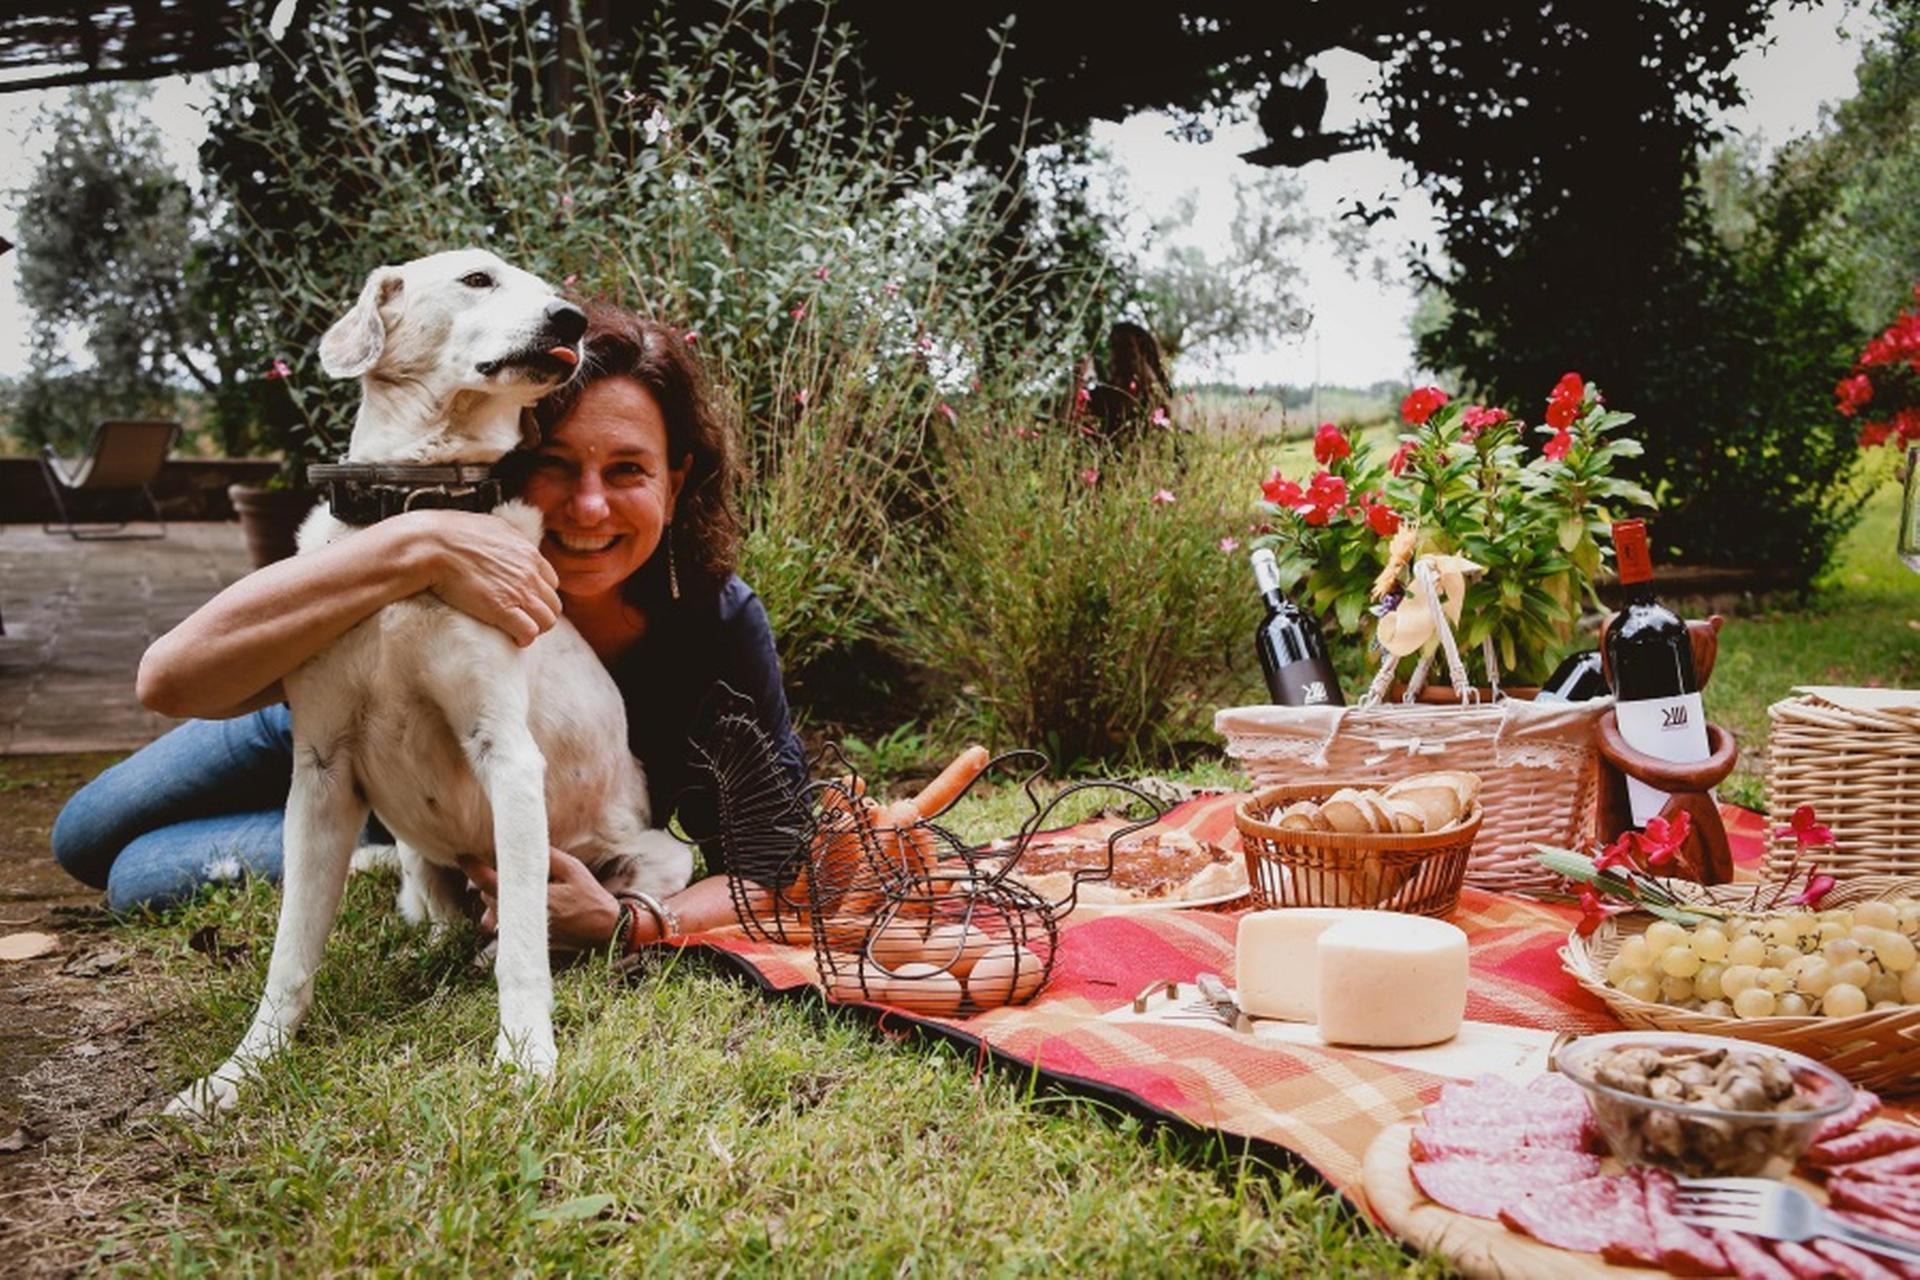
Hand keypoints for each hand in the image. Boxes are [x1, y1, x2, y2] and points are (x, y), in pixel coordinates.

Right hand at [407, 509, 562, 646]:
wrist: (433, 545)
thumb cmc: (452, 534)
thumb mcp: (490, 526)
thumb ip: (506, 537)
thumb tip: (505, 542)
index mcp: (528, 553)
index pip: (551, 582)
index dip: (540, 595)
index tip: (526, 602)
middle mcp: (529, 573)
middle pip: (553, 604)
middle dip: (540, 615)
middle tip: (523, 621)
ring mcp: (518, 592)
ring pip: (547, 621)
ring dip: (535, 629)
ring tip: (518, 632)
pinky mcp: (502, 609)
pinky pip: (529, 632)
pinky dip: (524, 639)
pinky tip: (513, 639)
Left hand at [458, 848, 621, 949]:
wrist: (603, 931)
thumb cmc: (590, 897)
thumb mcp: (573, 869)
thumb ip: (546, 856)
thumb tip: (523, 843)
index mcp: (530, 898)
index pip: (490, 882)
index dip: (472, 868)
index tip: (462, 856)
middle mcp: (521, 918)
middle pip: (489, 894)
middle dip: (493, 879)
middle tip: (504, 864)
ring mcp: (522, 931)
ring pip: (493, 909)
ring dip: (498, 895)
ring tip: (516, 884)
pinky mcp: (524, 939)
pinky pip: (502, 923)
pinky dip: (503, 912)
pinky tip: (519, 903)